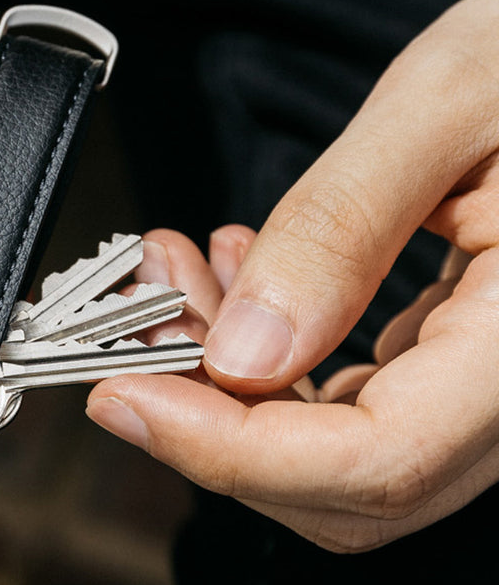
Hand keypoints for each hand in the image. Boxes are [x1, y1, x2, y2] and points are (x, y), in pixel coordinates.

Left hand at [88, 0, 498, 550]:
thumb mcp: (443, 106)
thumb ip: (342, 228)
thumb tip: (244, 353)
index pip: (377, 460)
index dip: (232, 451)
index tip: (121, 396)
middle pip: (345, 478)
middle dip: (210, 415)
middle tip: (132, 322)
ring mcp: (487, 387)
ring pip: (332, 443)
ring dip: (224, 379)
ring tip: (168, 277)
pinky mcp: (456, 362)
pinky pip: (349, 396)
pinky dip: (267, 355)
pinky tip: (230, 278)